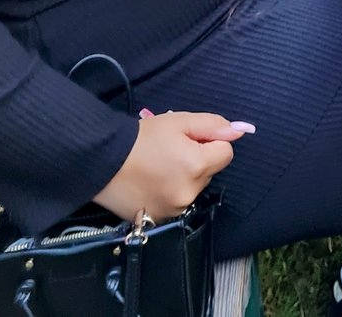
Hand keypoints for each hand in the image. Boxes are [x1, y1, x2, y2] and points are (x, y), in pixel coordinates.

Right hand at [94, 113, 250, 221]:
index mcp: (198, 166)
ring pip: (194, 187)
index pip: (225, 153)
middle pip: (209, 171)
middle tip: (170, 150)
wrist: (103, 161)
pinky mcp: (160, 220)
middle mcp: (190, 193)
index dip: (210, 142)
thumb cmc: (142, 138)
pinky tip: (151, 182)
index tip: (189, 139)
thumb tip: (239, 131)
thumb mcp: (180, 121)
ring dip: (184, 177)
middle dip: (197, 159)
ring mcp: (175, 210)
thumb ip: (213, 125)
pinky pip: (177, 202)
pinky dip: (170, 192)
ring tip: (158, 167)